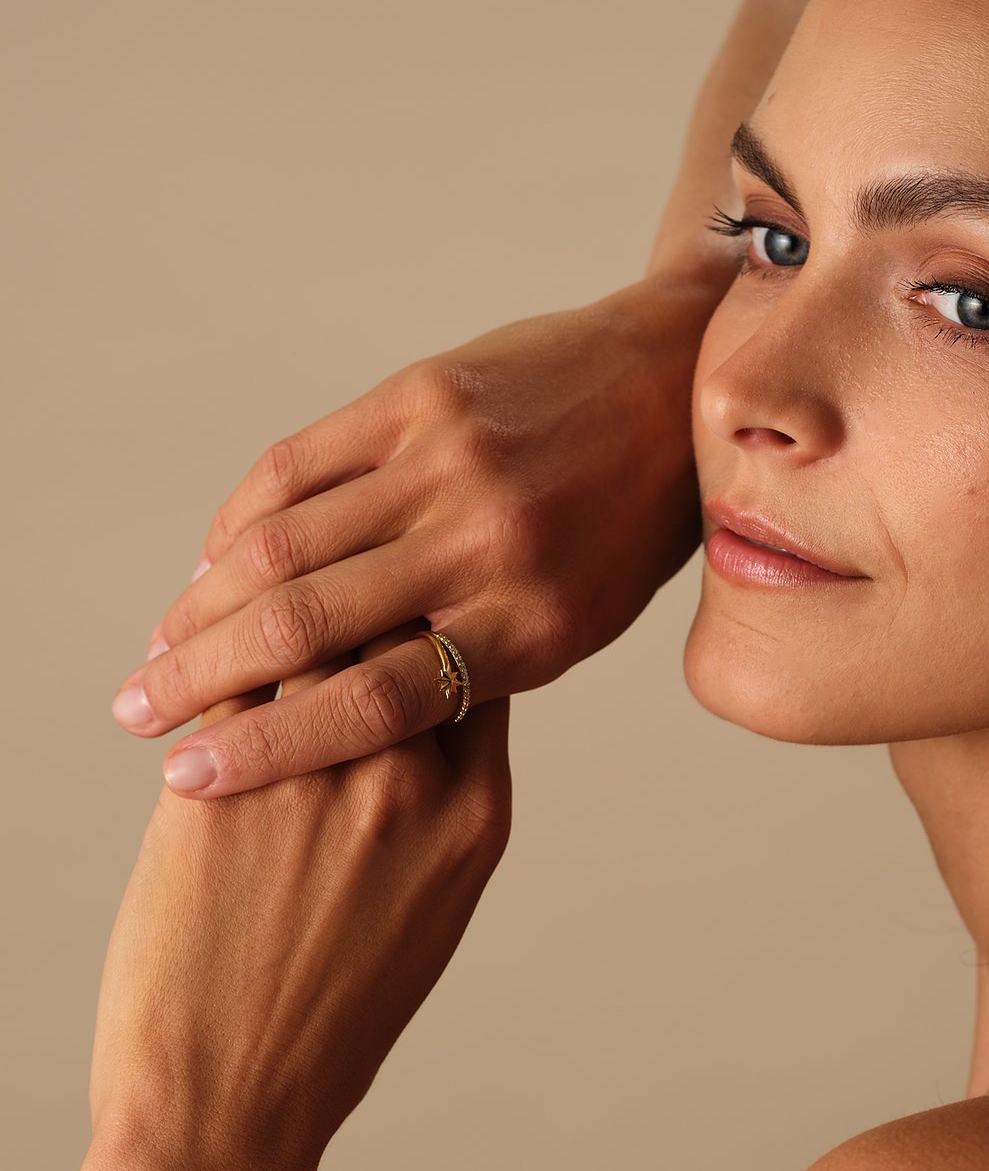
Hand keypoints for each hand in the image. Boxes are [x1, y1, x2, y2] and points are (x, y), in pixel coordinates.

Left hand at [54, 629, 510, 1170]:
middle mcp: (408, 781)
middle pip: (395, 633)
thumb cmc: (339, 1008)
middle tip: (332, 579)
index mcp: (475, 813)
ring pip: (308, 641)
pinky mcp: (221, 790)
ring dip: (280, 611)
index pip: (469, 671)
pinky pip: (226, 686)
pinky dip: (210, 658)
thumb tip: (415, 715)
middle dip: (368, 595)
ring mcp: (315, 782)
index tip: (411, 604)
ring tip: (249, 598)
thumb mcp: (436, 901)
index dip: (436, 627)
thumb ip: (441, 804)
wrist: (236, 1100)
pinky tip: (190, 651)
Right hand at [111, 274, 715, 796]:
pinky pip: (298, 463)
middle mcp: (485, 543)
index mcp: (533, 623)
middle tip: (136, 708)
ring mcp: (448, 462)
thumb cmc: (625, 533)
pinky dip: (240, 516)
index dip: (272, 749)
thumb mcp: (574, 623)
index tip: (192, 779)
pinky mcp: (420, 396)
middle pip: (307, 624)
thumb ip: (474, 665)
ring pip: (284, 542)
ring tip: (163, 643)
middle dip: (200, 675)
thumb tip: (349, 704)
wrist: (669, 391)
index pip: (376, 703)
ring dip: (203, 601)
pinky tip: (214, 557)